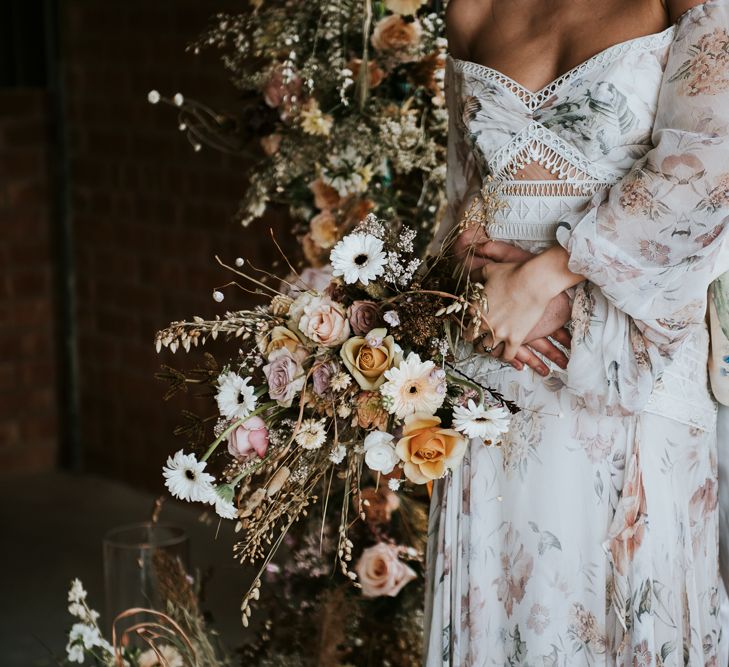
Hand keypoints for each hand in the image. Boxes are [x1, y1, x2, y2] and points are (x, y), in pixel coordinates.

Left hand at [456, 234, 571, 372]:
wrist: (535, 281)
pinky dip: (504, 357)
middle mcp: (484, 323)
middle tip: (475, 337)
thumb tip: (470, 277)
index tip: (469, 322)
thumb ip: (476, 276)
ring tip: (487, 347)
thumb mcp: (489, 270)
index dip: (465, 321)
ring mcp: (499, 333)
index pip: (462, 320)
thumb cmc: (513, 273)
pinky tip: (504, 354)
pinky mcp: (515, 339)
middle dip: (472, 337)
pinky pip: (507, 356)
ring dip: (484, 348)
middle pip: (470, 338)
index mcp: (474, 308)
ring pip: (485, 349)